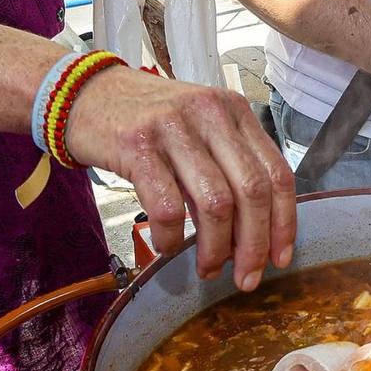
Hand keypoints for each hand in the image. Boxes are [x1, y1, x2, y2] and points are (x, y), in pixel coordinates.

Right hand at [66, 67, 296, 292]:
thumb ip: (228, 166)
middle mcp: (211, 114)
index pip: (277, 173)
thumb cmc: (147, 119)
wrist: (86, 93)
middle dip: (253, 245)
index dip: (284, 223)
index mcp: (234, 111)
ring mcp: (174, 127)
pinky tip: (167, 246)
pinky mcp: (138, 145)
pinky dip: (172, 238)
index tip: (280, 258)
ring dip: (215, 248)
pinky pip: (167, 207)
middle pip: (252, 192)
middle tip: (246, 277)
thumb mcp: (199, 127)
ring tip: (207, 268)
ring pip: (216, 203)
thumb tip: (251, 233)